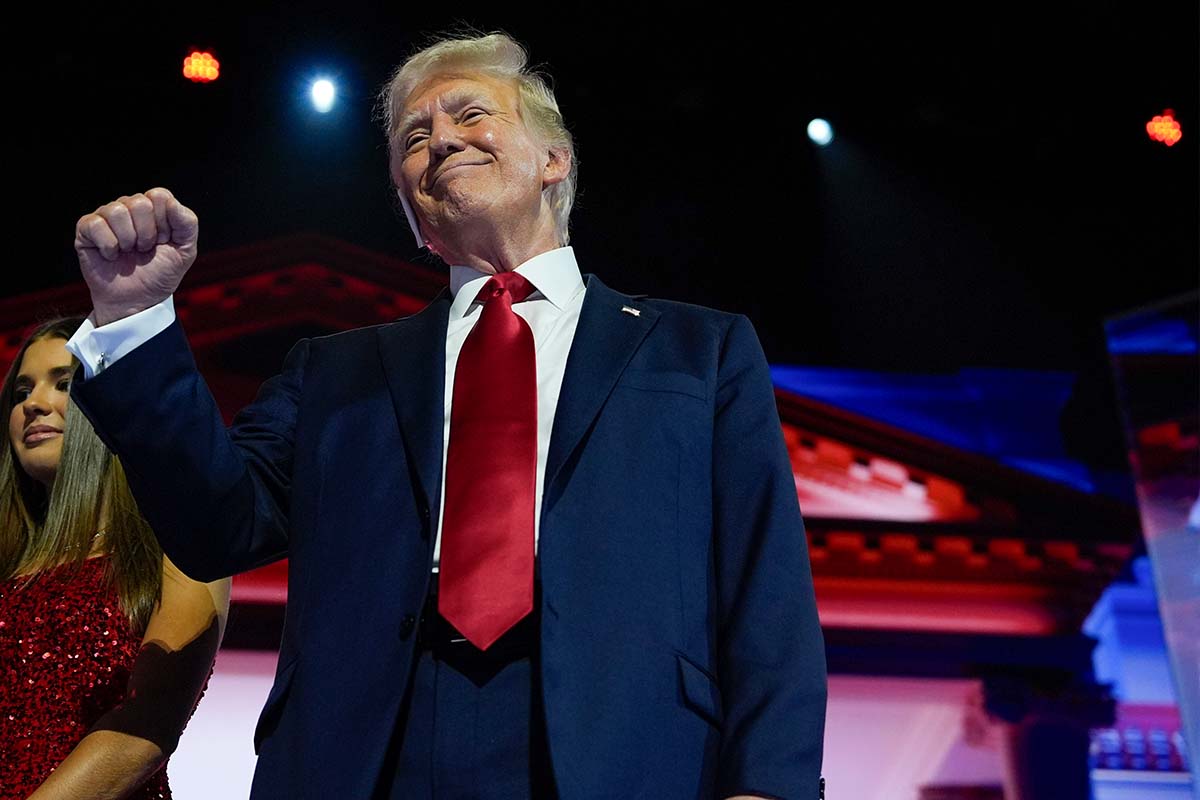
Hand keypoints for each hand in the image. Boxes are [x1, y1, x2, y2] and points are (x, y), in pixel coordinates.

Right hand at [74, 188, 198, 325]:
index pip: (159, 195)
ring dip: (128, 240)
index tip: (163, 241)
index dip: (164, 223)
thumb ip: (187, 224)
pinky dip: (108, 245)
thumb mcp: (184, 251)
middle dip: (147, 234)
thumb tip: (172, 202)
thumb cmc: (159, 274)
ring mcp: (106, 217)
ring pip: (117, 211)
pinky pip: (96, 224)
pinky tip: (111, 255)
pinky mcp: (86, 230)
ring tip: (128, 252)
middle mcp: (128, 207)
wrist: (138, 301)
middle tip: (144, 250)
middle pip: (139, 202)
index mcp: (152, 208)